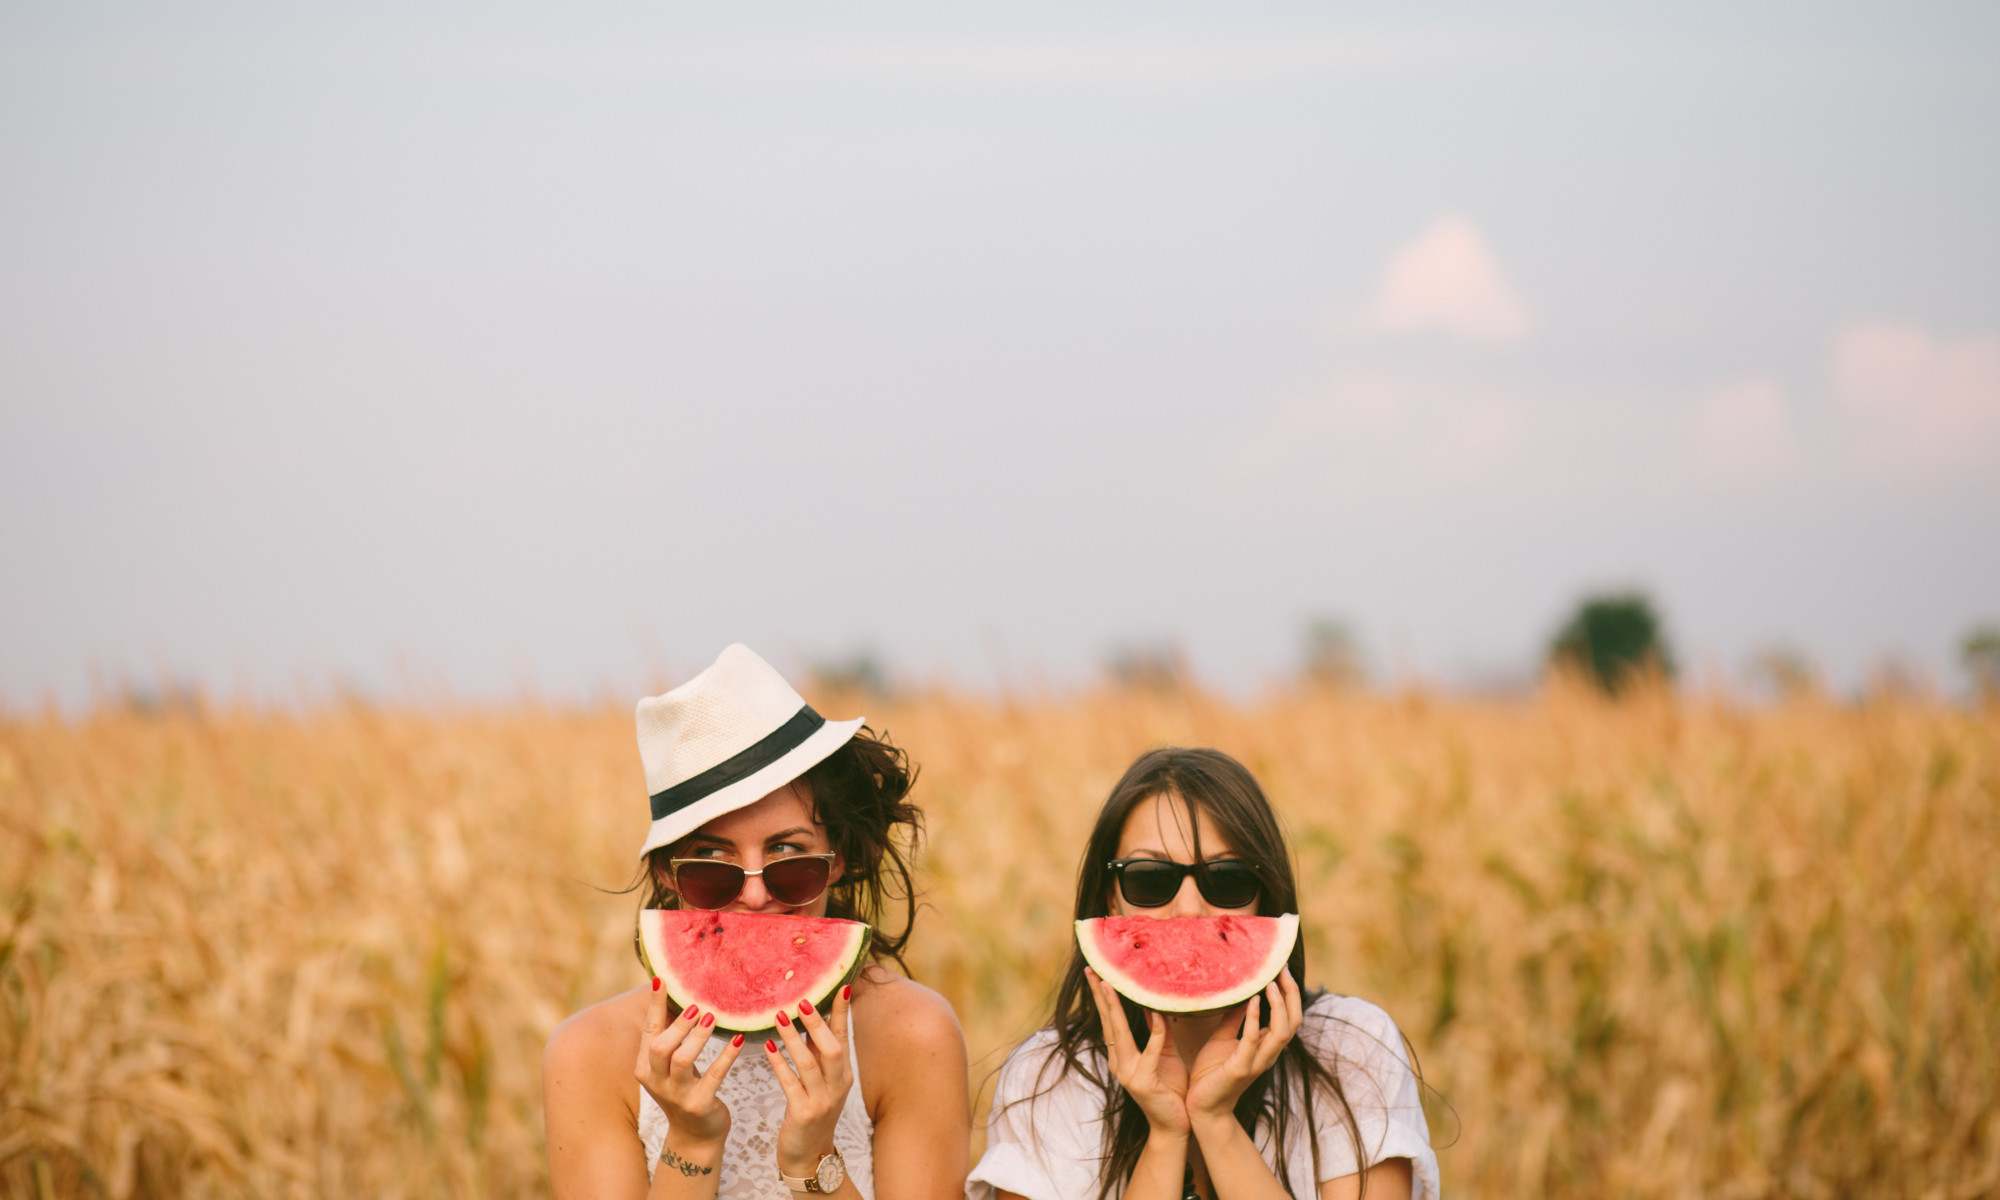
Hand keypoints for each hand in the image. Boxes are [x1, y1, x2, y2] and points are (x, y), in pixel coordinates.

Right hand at [637, 981, 748, 1149]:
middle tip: (697, 1006)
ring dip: (699, 1037)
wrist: (695, 1135)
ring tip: (712, 1018)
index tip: (662, 979)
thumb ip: (671, 1037)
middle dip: (678, 1025)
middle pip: (660, 1047)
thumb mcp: (670, 1066)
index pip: (648, 1031)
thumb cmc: (684, 1089)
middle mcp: (656, 1081)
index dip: (655, 1005)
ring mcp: (677, 1095)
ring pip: (683, 1060)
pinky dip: (726, 1056)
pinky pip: (714, 1076)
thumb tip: (679, 995)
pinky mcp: (699, 1104)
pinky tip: (739, 1041)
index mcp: (646, 1067)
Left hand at [767, 985, 854, 1176]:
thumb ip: (817, 1053)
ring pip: (809, 1064)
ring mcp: (822, 1101)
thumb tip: (810, 1017)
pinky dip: (780, 1064)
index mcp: (844, 1073)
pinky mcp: (803, 1114)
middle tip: (802, 1000)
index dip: (842, 1011)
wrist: (809, 1155)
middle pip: (831, 1048)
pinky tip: (769, 1047)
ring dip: (793, 1038)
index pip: (844, 1036)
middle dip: (817, 1023)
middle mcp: (837, 1085)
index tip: (841, 984)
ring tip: (779, 1016)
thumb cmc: (813, 1111)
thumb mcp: (822, 1081)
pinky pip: (791, 1084)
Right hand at [1086, 968, 1190, 1136]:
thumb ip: (1159, 1031)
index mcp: (1122, 1056)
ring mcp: (1128, 1073)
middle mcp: (1119, 1062)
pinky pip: (1149, 1053)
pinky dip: (1154, 1034)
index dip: (1103, 997)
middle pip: (1107, 1022)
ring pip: (1120, 1033)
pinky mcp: (1142, 1082)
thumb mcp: (1164, 1053)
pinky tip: (1156, 1016)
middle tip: (1092, 970)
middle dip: (1100, 995)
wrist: (1176, 1125)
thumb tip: (1153, 1004)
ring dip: (1114, 1008)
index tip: (1096, 973)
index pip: (1110, 1020)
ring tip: (1109, 985)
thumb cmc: (1172, 1089)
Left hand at [1186, 972, 1301, 1123]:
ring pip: (1282, 1032)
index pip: (1290, 1017)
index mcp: (1266, 1046)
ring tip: (1271, 984)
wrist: (1202, 1106)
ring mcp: (1257, 1062)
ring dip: (1279, 1006)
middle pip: (1294, 1022)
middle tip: (1282, 969)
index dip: (1290, 993)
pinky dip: (1256, 1019)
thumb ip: (1234, 1019)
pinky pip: (1253, 1041)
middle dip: (1291, 994)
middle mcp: (1268, 1054)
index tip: (1281, 968)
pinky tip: (1254, 1001)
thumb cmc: (1212, 1073)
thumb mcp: (1223, 1038)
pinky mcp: (1240, 1068)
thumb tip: (1242, 994)